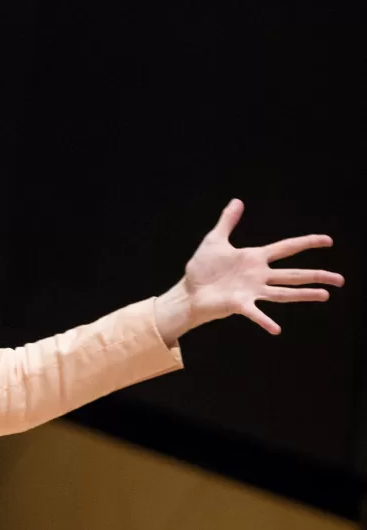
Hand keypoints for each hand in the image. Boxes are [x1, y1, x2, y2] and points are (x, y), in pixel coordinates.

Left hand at [153, 199, 342, 343]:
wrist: (188, 291)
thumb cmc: (201, 269)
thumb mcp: (214, 240)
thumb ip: (227, 222)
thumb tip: (237, 201)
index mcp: (255, 258)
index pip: (286, 248)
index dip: (307, 242)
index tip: (328, 241)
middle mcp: (258, 276)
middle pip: (293, 274)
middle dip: (317, 275)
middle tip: (341, 280)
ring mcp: (251, 291)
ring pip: (283, 293)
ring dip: (304, 295)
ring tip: (325, 295)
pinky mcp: (240, 304)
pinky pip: (255, 313)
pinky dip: (265, 321)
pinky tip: (277, 329)